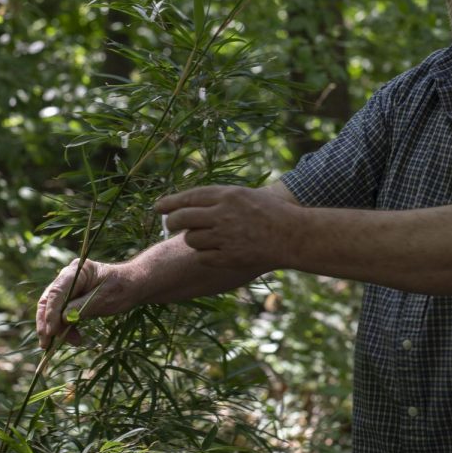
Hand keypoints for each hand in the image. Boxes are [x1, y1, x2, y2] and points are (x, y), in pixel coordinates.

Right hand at [35, 258, 122, 348]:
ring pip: (52, 310)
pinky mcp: (70, 300)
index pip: (56, 292)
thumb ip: (82, 307)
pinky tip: (75, 338)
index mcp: (77, 270)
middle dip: (46, 323)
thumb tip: (62, 319)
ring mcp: (68, 288)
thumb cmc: (122, 288)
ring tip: (72, 341)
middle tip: (46, 343)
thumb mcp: (104, 298)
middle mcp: (68, 277)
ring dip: (57, 328)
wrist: (133, 286)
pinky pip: (61, 315)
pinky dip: (65, 328)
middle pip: (48, 300)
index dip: (51, 312)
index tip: (51, 331)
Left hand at [155, 185, 298, 273]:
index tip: (158, 206)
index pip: (189, 197)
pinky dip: (204, 255)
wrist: (293, 235)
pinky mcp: (229, 257)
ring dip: (193, 239)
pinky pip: (203, 257)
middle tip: (172, 225)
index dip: (170, 202)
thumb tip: (189, 203)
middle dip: (173, 222)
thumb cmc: (271, 213)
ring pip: (191, 239)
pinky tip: (215, 252)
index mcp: (228, 195)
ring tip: (206, 238)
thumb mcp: (245, 195)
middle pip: (182, 218)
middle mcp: (223, 214)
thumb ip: (219, 198)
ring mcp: (226, 237)